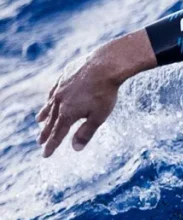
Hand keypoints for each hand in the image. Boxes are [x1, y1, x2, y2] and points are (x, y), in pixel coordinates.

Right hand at [36, 30, 155, 156]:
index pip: (57, 134)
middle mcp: (60, 101)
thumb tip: (75, 148)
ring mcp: (61, 88)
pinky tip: (50, 99)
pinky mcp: (65, 76)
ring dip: (45, 114)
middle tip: (40, 141)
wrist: (105, 65)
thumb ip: (86, 133)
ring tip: (39, 121)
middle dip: (46, 133)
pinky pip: (54, 91)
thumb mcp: (98, 117)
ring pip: (50, 104)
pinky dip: (50, 98)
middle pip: (51, 121)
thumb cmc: (105, 93)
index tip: (45, 155)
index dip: (51, 146)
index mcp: (67, 113)